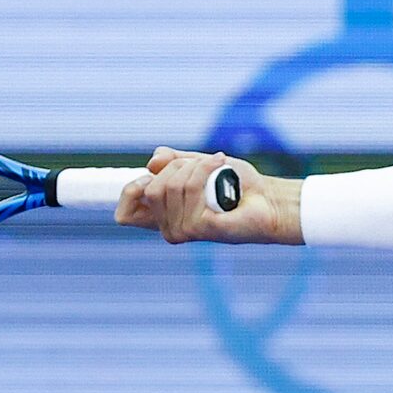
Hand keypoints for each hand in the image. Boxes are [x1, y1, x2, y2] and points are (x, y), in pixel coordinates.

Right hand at [116, 147, 300, 244]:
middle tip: (202, 166)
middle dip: (175, 167)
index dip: (130, 191)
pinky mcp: (200, 228)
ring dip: (195, 167)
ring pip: (169, 186)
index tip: (156, 172)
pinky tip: (223, 170)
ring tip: (217, 168)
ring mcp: (183, 231)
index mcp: (163, 217)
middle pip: (149, 189)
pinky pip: (190, 188)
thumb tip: (153, 161)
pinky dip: (206, 169)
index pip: (124, 214)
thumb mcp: (197, 165)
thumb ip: (172, 162)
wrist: (268, 197)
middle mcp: (169, 228)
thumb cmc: (235, 184)